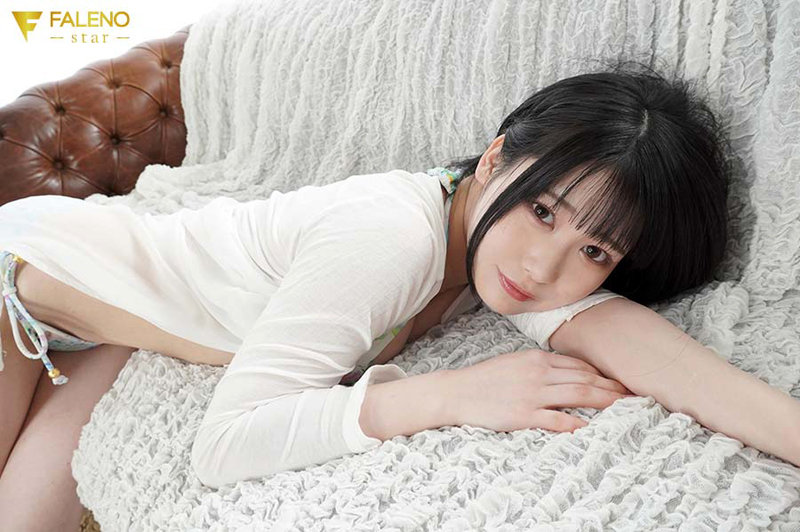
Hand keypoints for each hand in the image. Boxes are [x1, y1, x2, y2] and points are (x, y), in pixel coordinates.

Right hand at [448, 349, 634, 432]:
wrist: (456, 392)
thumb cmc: (484, 379)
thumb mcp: (514, 363)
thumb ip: (539, 366)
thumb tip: (564, 373)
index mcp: (536, 359)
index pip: (579, 365)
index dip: (602, 375)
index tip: (618, 383)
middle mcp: (538, 373)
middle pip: (585, 379)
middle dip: (611, 388)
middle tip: (632, 395)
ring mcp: (532, 394)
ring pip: (577, 394)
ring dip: (604, 401)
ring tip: (622, 408)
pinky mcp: (523, 415)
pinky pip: (556, 419)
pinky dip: (575, 422)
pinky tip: (589, 427)